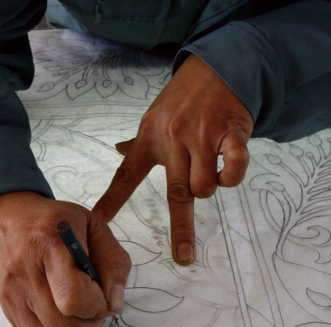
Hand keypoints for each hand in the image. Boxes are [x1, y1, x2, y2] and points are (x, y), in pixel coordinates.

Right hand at [0, 192, 130, 326]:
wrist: (7, 218)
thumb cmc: (57, 221)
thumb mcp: (94, 227)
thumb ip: (113, 263)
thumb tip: (114, 306)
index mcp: (49, 246)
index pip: (73, 299)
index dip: (97, 304)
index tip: (101, 292)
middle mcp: (26, 275)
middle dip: (90, 324)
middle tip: (92, 303)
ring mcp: (13, 297)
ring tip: (78, 315)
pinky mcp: (8, 312)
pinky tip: (64, 323)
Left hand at [92, 54, 252, 264]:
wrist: (218, 66)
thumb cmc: (183, 98)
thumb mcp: (155, 116)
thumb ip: (138, 140)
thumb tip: (117, 148)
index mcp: (150, 140)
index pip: (126, 176)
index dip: (111, 202)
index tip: (98, 223)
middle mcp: (173, 141)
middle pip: (177, 194)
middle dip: (181, 230)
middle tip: (184, 256)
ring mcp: (202, 138)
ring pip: (205, 187)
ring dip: (210, 187)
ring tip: (212, 166)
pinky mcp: (230, 134)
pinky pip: (233, 171)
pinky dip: (232, 176)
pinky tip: (230, 166)